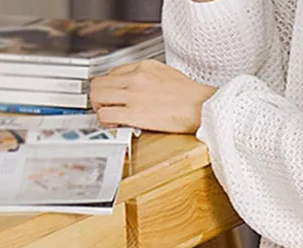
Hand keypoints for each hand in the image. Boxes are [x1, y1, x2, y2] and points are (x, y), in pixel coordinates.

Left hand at [90, 60, 216, 133]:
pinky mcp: (135, 113)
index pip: (114, 73)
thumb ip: (153, 80)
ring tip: (109, 116)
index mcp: (145, 68)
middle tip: (105, 107)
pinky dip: (105, 120)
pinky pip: (106, 114)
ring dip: (99, 108)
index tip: (113, 96)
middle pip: (99, 83)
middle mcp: (136, 78)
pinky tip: (115, 124)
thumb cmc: (194, 98)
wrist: (204, 107)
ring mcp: (134, 95)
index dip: (110, 87)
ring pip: (97, 96)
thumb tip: (144, 91)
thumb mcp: (171, 76)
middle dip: (99, 97)